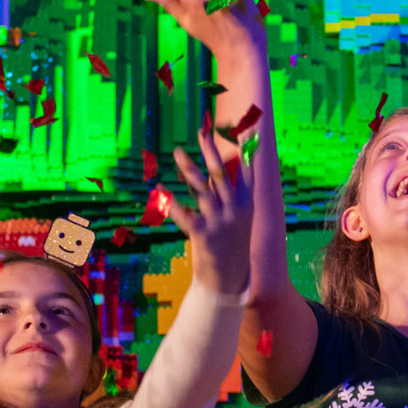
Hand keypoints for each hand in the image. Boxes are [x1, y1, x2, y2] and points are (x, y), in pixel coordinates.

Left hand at [167, 126, 253, 295]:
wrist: (229, 277)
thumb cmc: (230, 241)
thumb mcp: (236, 216)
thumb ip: (223, 193)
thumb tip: (211, 169)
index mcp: (246, 203)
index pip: (248, 171)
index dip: (247, 151)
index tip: (246, 130)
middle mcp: (234, 209)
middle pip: (221, 174)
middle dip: (212, 152)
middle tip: (202, 133)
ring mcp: (219, 221)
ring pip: (202, 189)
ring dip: (189, 168)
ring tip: (179, 152)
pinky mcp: (202, 234)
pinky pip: (184, 213)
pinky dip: (170, 201)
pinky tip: (159, 189)